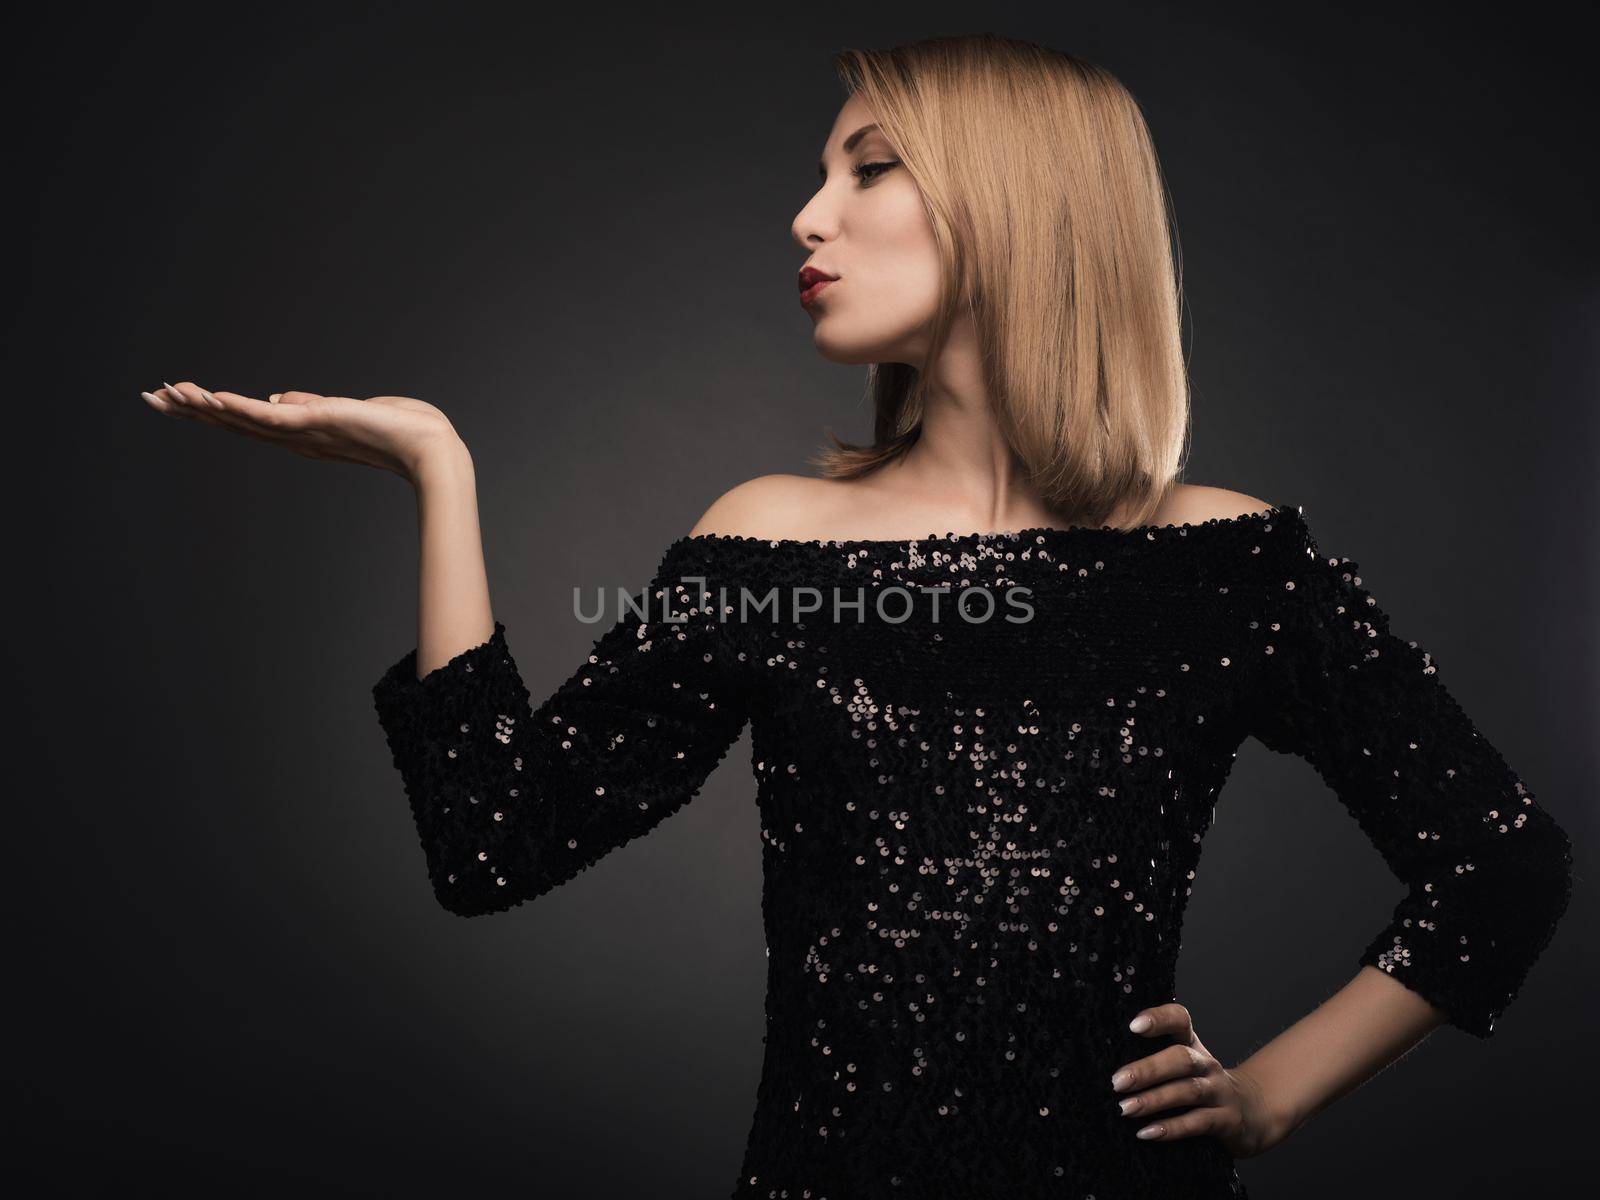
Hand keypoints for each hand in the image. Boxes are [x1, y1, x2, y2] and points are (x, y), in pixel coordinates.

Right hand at [138, 380, 463, 483]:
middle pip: (233, 423)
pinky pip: (268, 416)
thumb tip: (279, 397)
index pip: (248, 421)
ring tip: (166, 394)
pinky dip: (238, 407)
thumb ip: (309, 405)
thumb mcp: (348, 411)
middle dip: (191, 410)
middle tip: (150, 396)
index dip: (211, 411)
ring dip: (203, 406)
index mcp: (303, 435)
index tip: (177, 398)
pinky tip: (209, 398)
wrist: (433, 449)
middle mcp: (297, 440)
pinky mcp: (316, 423)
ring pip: (243, 419)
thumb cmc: (402, 430)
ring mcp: (305, 434)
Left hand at [1111, 1001, 1283, 1157]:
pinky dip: (1171, 1128)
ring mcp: (1219, 1091)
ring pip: (1187, 1091)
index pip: (1179, 1020)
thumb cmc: (1202, 1086)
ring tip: (1125, 1109)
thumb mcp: (1184, 1067)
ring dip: (1154, 1100)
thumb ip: (1154, 1060)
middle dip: (1148, 1069)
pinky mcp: (1227, 1120)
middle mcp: (1207, 1064)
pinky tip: (1147, 1133)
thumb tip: (1100, 1066)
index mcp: (1193, 1045)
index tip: (1133, 1026)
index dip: (1159, 1019)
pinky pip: (1198, 1122)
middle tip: (1116, 1082)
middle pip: (1181, 1058)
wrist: (1253, 1112)